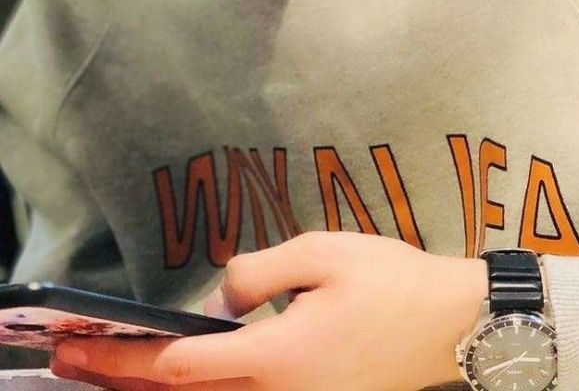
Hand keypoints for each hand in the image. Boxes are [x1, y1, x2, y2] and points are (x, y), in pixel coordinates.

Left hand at [51, 231, 486, 390]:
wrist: (453, 325)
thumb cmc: (391, 282)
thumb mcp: (322, 253)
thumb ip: (258, 271)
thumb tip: (220, 299)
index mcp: (279, 355)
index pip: (182, 364)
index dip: (125, 357)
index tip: (79, 346)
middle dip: (121, 380)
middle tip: (71, 362)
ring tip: (110, 372)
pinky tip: (182, 379)